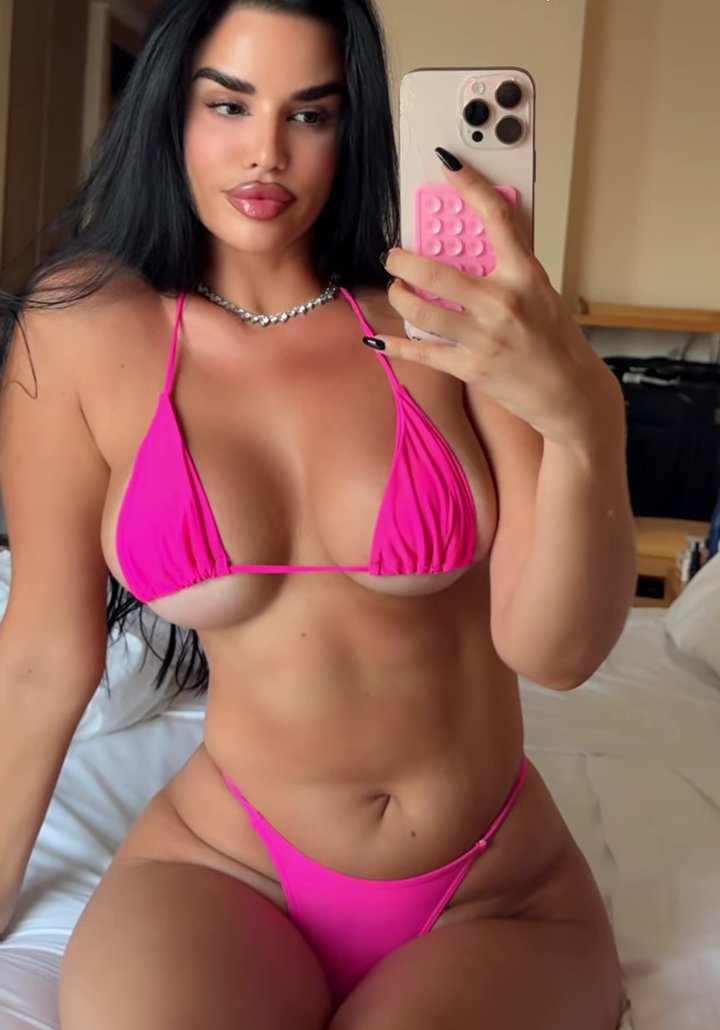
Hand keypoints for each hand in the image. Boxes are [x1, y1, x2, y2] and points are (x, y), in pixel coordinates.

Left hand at [370, 151, 623, 444]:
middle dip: (402, 261)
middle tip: (393, 257)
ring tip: (396, 290)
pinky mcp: (471, 368)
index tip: (446, 163)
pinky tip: (377, 339)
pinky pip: (421, 352)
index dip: (469, 185)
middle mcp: (502, 303)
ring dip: (398, 297)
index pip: (497, 218)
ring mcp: (484, 337)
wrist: (569, 392)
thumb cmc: (555, 339)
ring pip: (421, 310)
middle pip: (435, 272)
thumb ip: (510, 266)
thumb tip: (475, 239)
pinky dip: (394, 346)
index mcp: (524, 275)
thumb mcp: (541, 292)